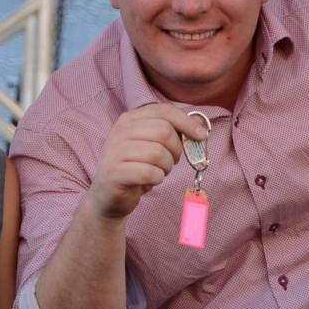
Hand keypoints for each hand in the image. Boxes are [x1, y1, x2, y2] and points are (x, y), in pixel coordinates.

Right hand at [86, 104, 207, 219]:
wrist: (107, 197)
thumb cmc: (135, 169)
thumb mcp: (154, 146)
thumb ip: (174, 131)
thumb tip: (199, 122)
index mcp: (129, 119)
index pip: (163, 111)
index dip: (186, 122)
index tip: (201, 136)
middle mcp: (120, 131)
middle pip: (164, 131)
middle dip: (176, 149)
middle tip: (172, 161)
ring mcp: (115, 151)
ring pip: (158, 153)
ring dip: (167, 167)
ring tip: (159, 172)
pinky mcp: (114, 173)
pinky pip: (149, 172)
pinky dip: (157, 179)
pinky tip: (151, 181)